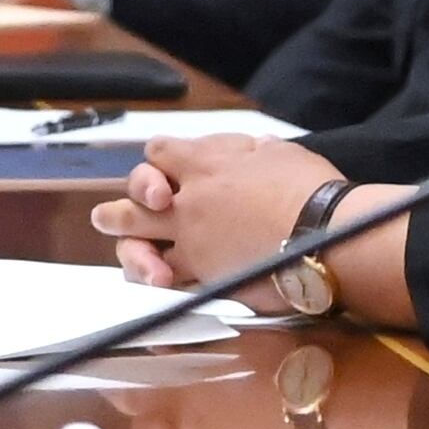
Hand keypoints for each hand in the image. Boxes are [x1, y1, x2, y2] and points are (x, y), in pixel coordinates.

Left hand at [88, 134, 338, 288]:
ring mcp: (189, 235)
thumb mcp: (282, 154)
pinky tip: (151, 282)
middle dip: (121, 205)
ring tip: (116, 265)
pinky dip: (155, 281)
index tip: (161, 170)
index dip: (157, 161)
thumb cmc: (311, 189)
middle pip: (135, 195)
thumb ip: (259, 152)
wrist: (323, 230)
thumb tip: (258, 146)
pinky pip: (166, 276)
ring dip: (125, 246)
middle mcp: (187, 198)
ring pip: (137, 239)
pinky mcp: (200, 270)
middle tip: (105, 216)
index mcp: (204, 162)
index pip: (160, 152)